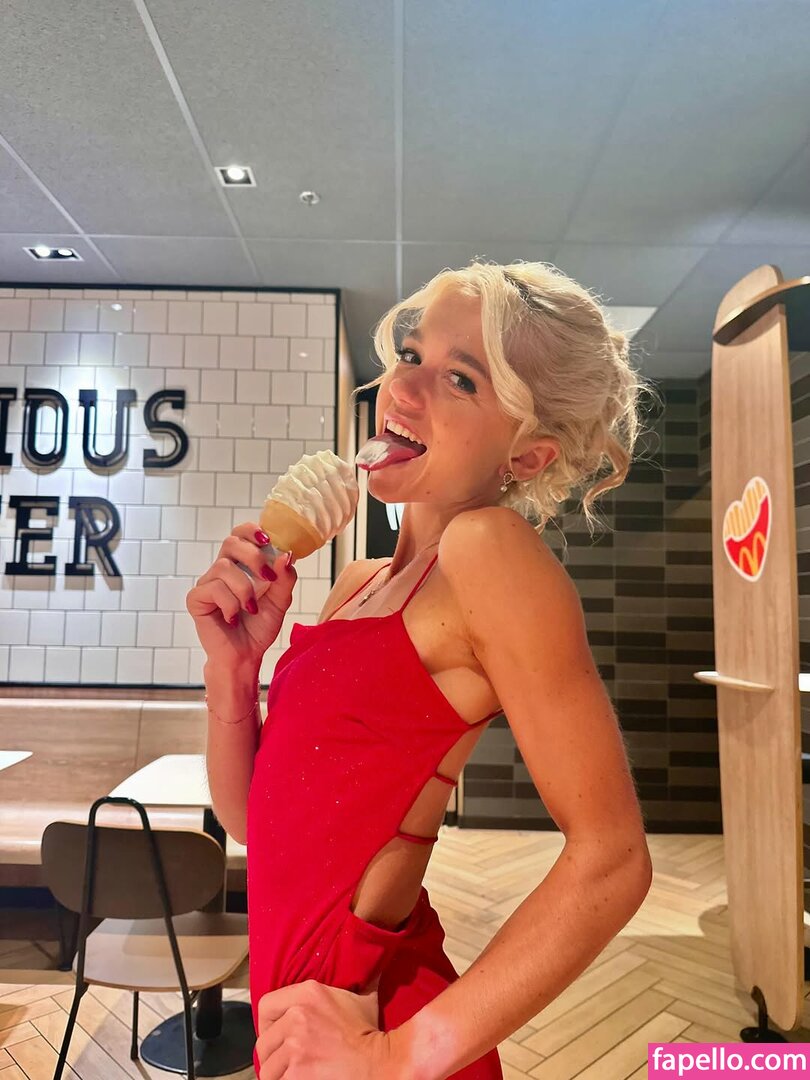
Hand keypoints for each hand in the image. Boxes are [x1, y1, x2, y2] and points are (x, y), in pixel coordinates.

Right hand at [185, 522, 296, 669]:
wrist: (245, 655)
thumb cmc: (259, 627)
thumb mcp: (280, 601)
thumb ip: (285, 578)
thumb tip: (287, 555)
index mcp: (241, 565)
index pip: (240, 535)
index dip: (250, 530)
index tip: (267, 538)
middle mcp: (222, 570)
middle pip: (230, 543)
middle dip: (253, 556)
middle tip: (268, 577)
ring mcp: (207, 583)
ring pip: (224, 568)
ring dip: (244, 590)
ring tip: (251, 609)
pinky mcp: (196, 599)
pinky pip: (214, 589)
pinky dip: (230, 604)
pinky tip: (233, 618)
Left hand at [255, 980, 405, 1079]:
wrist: (379, 1064)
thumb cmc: (369, 1034)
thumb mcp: (362, 998)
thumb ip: (359, 979)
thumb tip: (371, 955)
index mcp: (309, 992)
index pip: (265, 1006)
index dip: (267, 1024)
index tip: (276, 1035)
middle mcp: (297, 1016)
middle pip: (264, 1041)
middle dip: (273, 1054)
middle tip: (286, 1061)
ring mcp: (295, 1046)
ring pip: (268, 1067)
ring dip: (278, 1073)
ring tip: (292, 1073)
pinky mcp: (296, 1073)